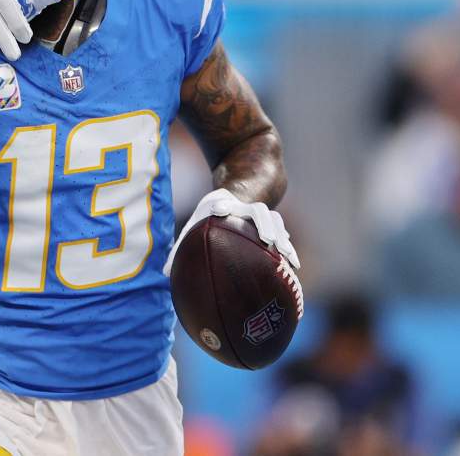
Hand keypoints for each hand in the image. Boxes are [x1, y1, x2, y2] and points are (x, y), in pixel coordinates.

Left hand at [164, 188, 301, 274]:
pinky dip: (288, 246)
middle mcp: (245, 207)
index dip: (224, 205)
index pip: (225, 202)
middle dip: (263, 223)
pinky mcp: (273, 221)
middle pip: (258, 211)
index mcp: (224, 203)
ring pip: (276, 221)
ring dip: (282, 237)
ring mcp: (262, 212)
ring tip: (288, 258)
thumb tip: (165, 274)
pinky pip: (283, 232)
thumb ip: (180, 246)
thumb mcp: (197, 221)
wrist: (243, 186)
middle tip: (268, 240)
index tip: (220, 210)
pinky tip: (294, 265)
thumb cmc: (213, 211)